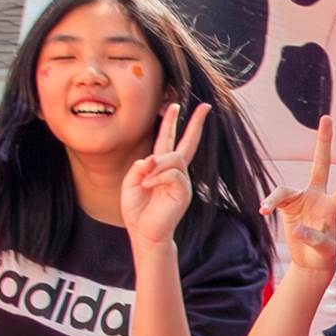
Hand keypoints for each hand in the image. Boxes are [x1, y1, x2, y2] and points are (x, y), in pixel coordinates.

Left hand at [121, 104, 204, 244]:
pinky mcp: (183, 191)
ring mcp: (181, 180)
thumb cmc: (137, 209)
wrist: (144, 232)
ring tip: (145, 180)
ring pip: (174, 158)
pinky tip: (149, 186)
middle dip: (196, 123)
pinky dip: (158, 177)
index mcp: (161, 166)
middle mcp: (175, 171)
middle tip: (205, 106)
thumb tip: (153, 158)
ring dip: (157, 166)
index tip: (174, 104)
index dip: (170, 121)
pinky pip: (173, 174)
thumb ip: (140, 167)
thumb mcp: (130, 182)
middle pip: (188, 142)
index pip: (169, 139)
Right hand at [277, 112, 335, 268]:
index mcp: (333, 208)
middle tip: (327, 118)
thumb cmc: (324, 257)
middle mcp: (318, 198)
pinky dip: (269, 204)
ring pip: (285, 189)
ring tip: (264, 209)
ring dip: (274, 199)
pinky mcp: (288, 206)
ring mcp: (302, 200)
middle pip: (320, 164)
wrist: (310, 262)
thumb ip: (315, 239)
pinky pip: (275, 200)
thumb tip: (298, 228)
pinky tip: (263, 211)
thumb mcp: (325, 251)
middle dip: (323, 142)